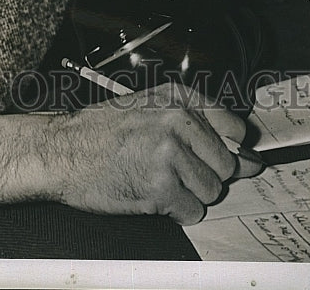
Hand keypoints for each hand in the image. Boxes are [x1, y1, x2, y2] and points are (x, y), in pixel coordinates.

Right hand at [0, 83, 260, 224]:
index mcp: (176, 97)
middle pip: (227, 165)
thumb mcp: (147, 107)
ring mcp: (170, 154)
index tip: (219, 157)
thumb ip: (194, 124)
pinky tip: (149, 194)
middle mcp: (177, 120)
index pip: (235, 127)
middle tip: (173, 171)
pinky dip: (175, 211)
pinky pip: (192, 212)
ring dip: (190, 194)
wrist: (61, 150)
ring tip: (156, 180)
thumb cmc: (101, 131)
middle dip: (206, 175)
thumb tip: (248, 156)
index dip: (232, 148)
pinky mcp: (161, 187)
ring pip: (212, 191)